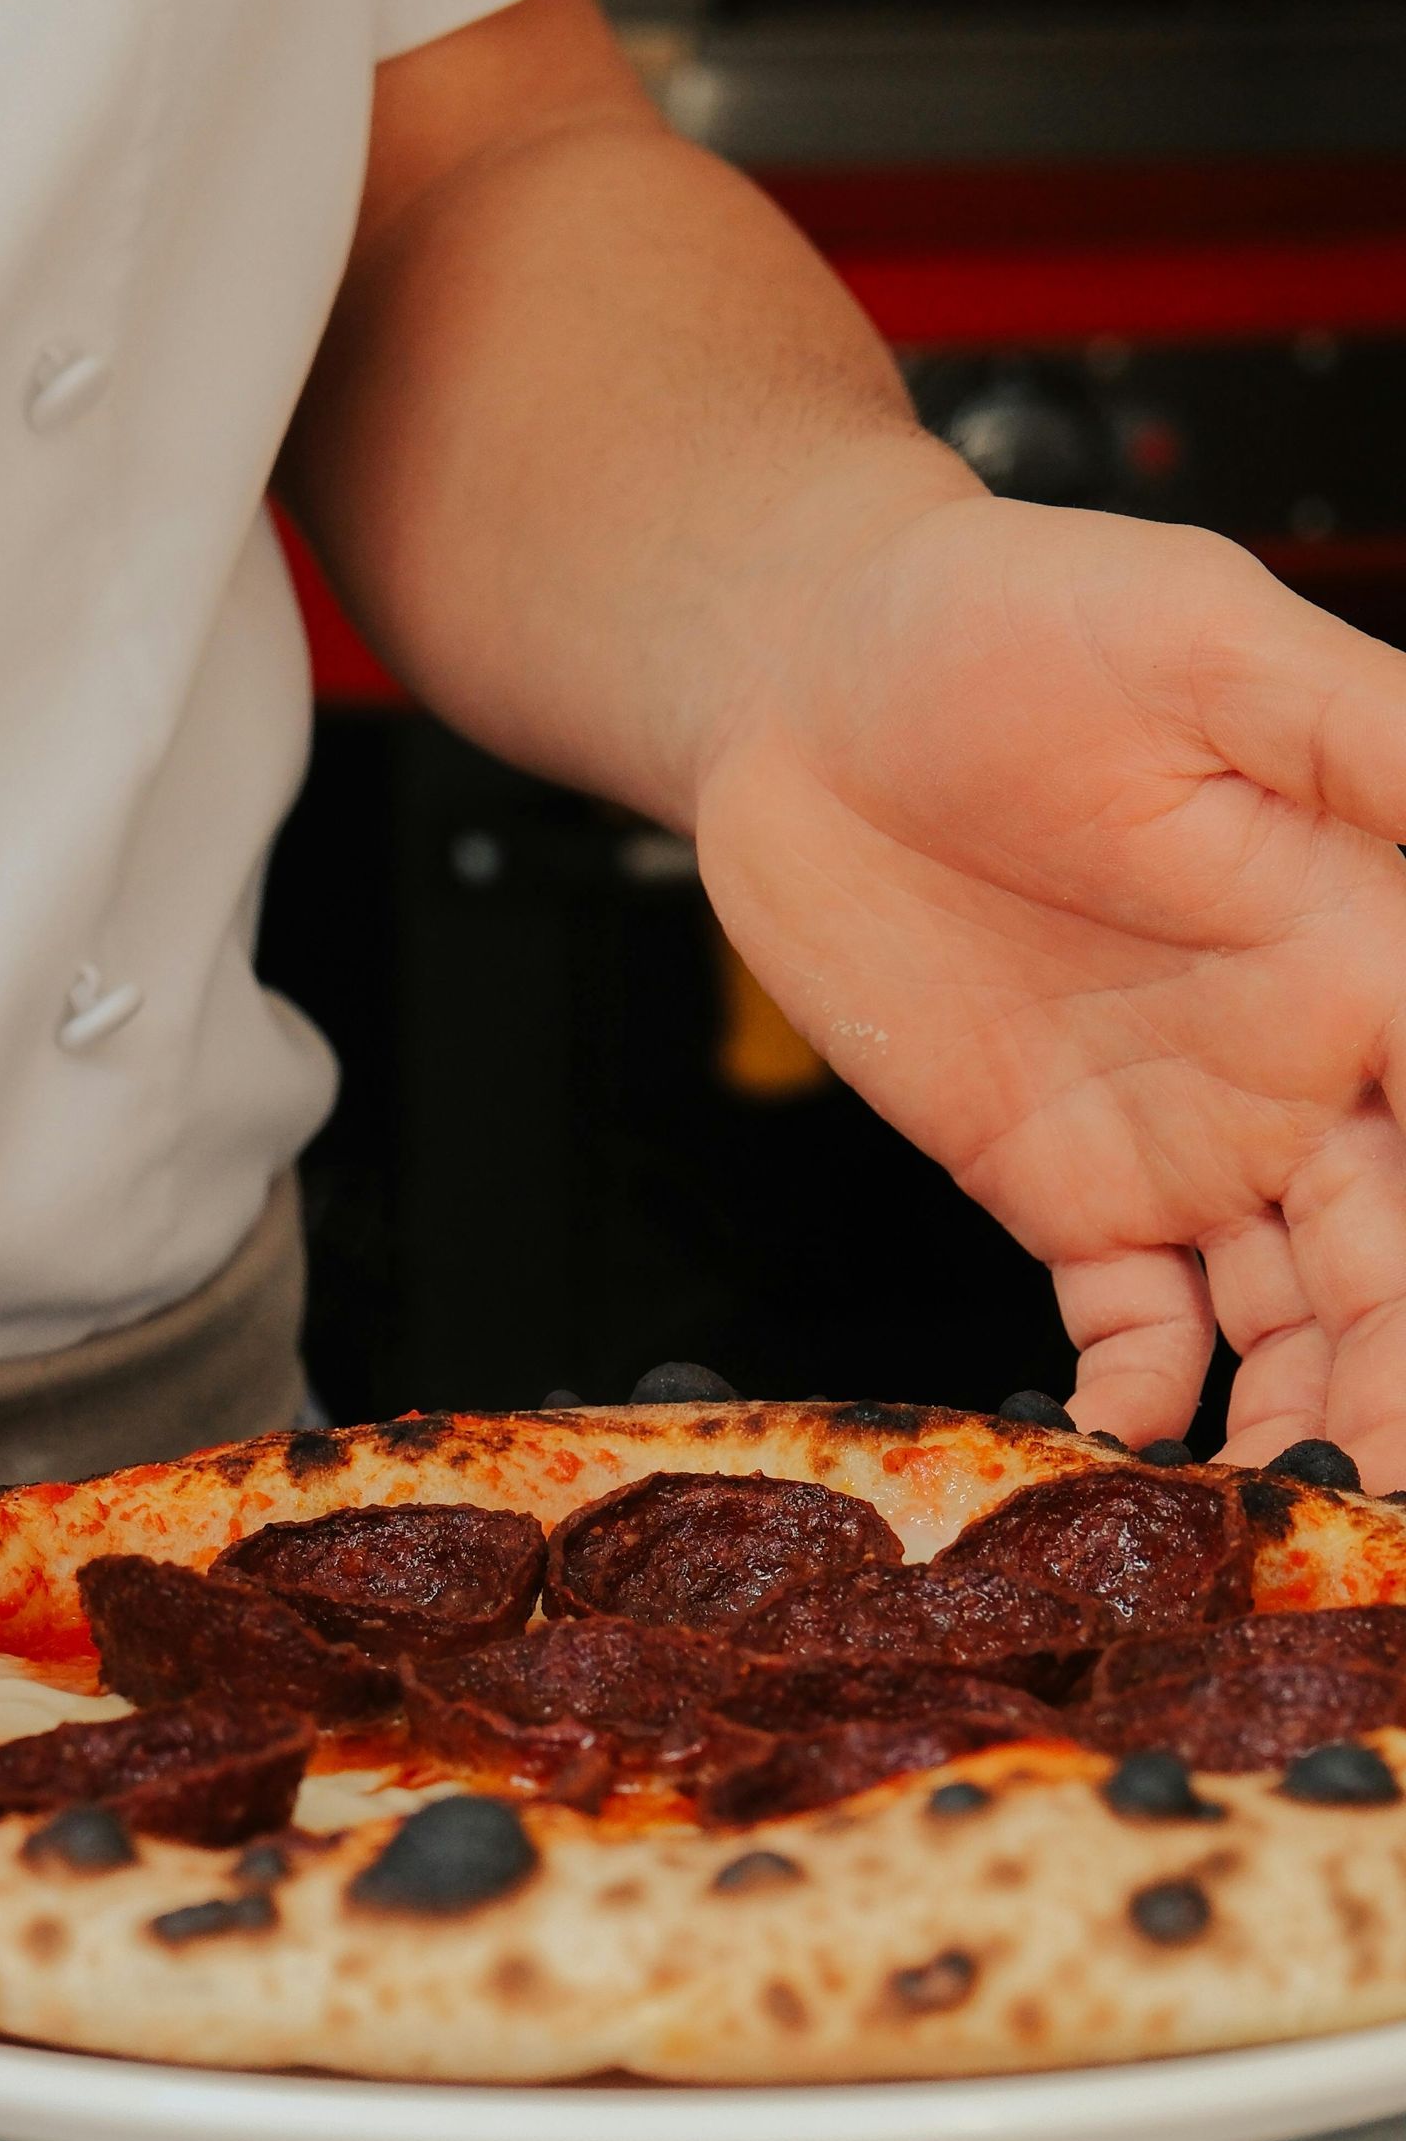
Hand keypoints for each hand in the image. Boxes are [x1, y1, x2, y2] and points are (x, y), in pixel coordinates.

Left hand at [695, 454, 1405, 1483]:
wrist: (794, 682)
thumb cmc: (1004, 623)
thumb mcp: (1211, 651)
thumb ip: (1384, 749)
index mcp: (1378, 946)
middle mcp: (1314, 1068)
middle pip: (1402, 1265)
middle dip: (1397, 1387)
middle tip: (1365, 1502)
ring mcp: (1192, 1142)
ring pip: (1298, 1327)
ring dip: (1304, 1424)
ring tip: (1271, 1516)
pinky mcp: (1063, 1192)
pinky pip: (1138, 1336)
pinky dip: (1148, 1412)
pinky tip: (1136, 1467)